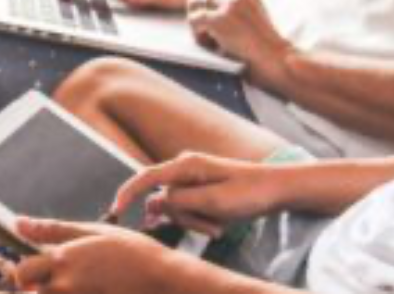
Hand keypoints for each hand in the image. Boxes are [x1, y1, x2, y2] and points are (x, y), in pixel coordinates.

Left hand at [15, 218, 187, 293]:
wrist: (165, 282)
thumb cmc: (132, 253)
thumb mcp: (94, 232)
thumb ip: (52, 230)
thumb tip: (17, 223)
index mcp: (63, 260)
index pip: (21, 272)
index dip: (25, 272)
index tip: (38, 271)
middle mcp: (65, 287)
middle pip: (33, 293)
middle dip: (41, 288)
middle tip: (70, 280)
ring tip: (88, 286)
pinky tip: (97, 292)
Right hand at [112, 153, 281, 237]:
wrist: (278, 189)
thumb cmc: (249, 193)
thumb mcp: (213, 202)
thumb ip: (179, 203)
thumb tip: (152, 204)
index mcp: (186, 165)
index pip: (146, 178)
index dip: (127, 193)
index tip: (115, 211)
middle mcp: (185, 169)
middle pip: (165, 200)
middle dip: (183, 218)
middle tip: (212, 227)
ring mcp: (192, 179)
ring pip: (177, 209)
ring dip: (195, 222)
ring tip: (220, 225)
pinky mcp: (200, 190)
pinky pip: (189, 210)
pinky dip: (201, 220)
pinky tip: (220, 224)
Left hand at [186, 0, 290, 68]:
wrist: (274, 60)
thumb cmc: (263, 48)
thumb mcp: (250, 20)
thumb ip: (233, 11)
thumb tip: (202, 9)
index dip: (205, 4)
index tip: (204, 18)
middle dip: (197, 11)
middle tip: (201, 30)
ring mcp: (227, 6)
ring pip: (196, 7)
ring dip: (197, 24)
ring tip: (210, 41)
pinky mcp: (219, 20)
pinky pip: (194, 21)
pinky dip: (198, 35)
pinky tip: (212, 46)